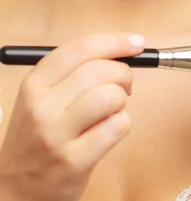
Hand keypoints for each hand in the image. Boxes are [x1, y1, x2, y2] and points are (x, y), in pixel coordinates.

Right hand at [0, 31, 145, 200]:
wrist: (15, 189)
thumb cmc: (39, 136)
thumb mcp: (42, 97)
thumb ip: (76, 71)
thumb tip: (124, 49)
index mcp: (34, 83)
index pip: (80, 48)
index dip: (114, 41)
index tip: (137, 43)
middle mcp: (41, 106)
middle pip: (99, 70)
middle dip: (124, 73)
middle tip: (125, 83)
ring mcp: (56, 135)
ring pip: (110, 97)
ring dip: (122, 99)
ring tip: (114, 108)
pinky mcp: (74, 161)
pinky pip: (117, 126)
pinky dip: (123, 123)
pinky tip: (110, 130)